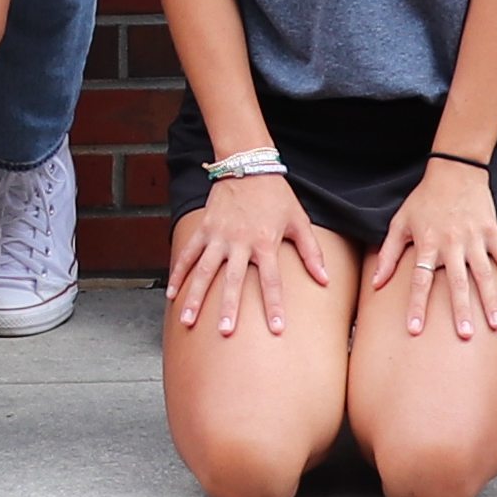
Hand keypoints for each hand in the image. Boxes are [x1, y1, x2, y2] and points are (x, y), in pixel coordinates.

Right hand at [163, 171, 331, 339]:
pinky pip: (188, 254)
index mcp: (265, 242)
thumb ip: (311, 252)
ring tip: (187, 320)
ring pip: (204, 271)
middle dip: (228, 307)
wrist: (248, 165)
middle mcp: (240, 241)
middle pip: (233, 280)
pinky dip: (178, 273)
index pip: (271, 280)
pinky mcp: (204, 228)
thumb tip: (325, 280)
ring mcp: (218, 235)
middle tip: (225, 331)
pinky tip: (172, 294)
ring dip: (195, 297)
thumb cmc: (277, 195)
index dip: (274, 305)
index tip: (276, 329)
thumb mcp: (299, 220)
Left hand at [377, 158, 496, 339]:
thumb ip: (388, 254)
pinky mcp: (491, 232)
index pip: (420, 280)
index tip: (415, 329)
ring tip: (496, 324)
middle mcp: (451, 243)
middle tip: (465, 335)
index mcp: (427, 243)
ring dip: (490, 301)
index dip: (417, 305)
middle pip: (456, 282)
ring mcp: (474, 239)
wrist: (454, 170)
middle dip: (460, 310)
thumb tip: (375, 284)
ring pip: (483, 275)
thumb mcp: (400, 223)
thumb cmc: (424, 199)